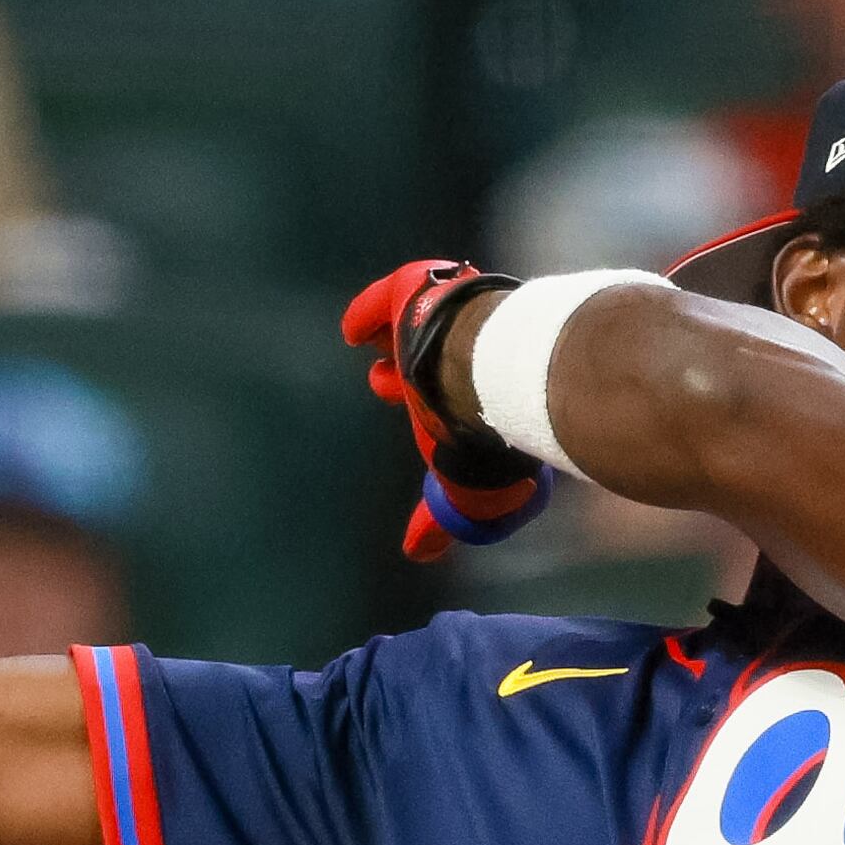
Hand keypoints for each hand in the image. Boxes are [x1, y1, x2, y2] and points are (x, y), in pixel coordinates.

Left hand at [341, 258, 544, 561]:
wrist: (492, 376)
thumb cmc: (486, 440)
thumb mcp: (464, 495)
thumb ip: (438, 521)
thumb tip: (418, 553)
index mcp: (471, 403)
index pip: (447, 405)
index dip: (426, 408)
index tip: (413, 411)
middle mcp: (460, 359)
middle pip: (427, 366)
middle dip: (406, 375)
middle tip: (384, 382)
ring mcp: (441, 321)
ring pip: (412, 328)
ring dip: (394, 341)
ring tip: (372, 352)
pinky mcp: (417, 291)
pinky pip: (387, 297)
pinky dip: (368, 313)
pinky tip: (351, 331)